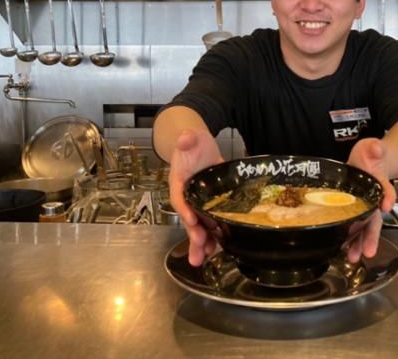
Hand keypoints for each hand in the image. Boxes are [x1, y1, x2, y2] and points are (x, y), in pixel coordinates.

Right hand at [168, 129, 223, 265]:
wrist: (198, 146)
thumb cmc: (192, 143)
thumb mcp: (190, 137)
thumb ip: (187, 138)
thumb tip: (185, 137)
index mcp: (180, 182)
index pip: (180, 197)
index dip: (185, 209)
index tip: (192, 219)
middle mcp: (188, 197)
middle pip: (188, 218)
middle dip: (193, 235)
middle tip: (199, 249)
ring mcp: (199, 203)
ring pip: (199, 227)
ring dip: (201, 244)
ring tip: (203, 260)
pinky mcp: (211, 205)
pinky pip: (211, 224)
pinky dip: (214, 238)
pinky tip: (217, 251)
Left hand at [346, 138, 395, 262]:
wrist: (368, 161)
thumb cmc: (370, 155)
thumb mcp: (372, 147)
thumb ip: (375, 148)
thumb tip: (376, 147)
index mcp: (379, 183)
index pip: (385, 191)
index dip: (387, 197)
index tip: (386, 205)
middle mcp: (374, 199)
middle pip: (375, 219)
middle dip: (372, 235)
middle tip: (369, 251)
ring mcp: (365, 208)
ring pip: (365, 228)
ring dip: (360, 243)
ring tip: (354, 257)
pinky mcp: (355, 212)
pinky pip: (353, 228)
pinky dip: (350, 240)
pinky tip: (344, 251)